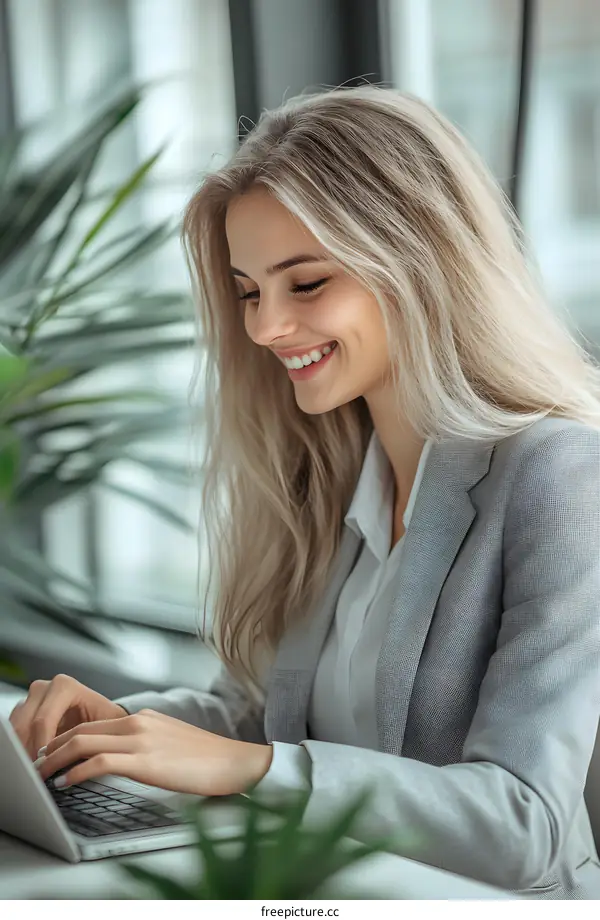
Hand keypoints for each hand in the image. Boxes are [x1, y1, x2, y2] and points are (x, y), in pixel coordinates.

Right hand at [9, 673, 127, 759]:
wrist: (102, 715)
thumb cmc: (107, 720)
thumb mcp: (104, 728)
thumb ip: (90, 739)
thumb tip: (77, 762)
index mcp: (64, 686)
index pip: (43, 721)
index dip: (42, 746)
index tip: (46, 766)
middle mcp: (45, 688)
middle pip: (25, 726)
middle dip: (30, 752)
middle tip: (38, 773)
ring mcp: (32, 698)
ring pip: (17, 729)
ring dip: (24, 751)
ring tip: (37, 770)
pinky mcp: (24, 709)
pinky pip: (15, 731)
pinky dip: (21, 748)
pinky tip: (33, 761)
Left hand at [35, 709, 273, 796]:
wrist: (236, 762)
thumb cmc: (207, 760)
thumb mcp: (171, 742)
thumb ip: (146, 743)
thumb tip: (121, 759)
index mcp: (144, 717)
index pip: (92, 723)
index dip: (65, 737)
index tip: (51, 752)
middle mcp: (139, 721)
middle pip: (81, 729)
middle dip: (52, 747)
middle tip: (37, 763)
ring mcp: (141, 739)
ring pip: (83, 742)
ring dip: (55, 759)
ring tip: (42, 773)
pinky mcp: (146, 760)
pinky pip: (99, 762)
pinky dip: (76, 771)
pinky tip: (66, 783)